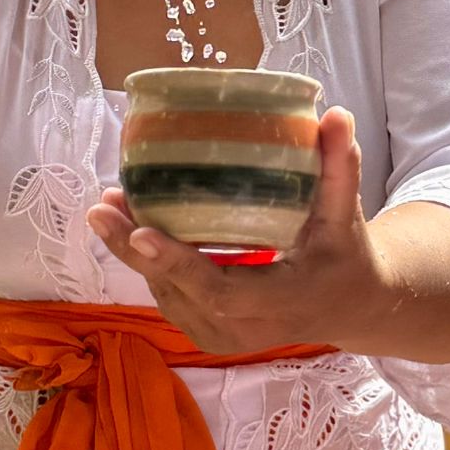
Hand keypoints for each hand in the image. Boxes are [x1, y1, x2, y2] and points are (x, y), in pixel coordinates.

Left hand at [86, 108, 385, 355]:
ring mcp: (225, 335)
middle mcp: (247, 327)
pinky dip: (147, 264)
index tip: (141, 232)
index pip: (220, 289)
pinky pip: (170, 297)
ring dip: (132, 254)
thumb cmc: (344, 253)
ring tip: (109, 208)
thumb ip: (340, 167)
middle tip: (102, 209)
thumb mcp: (344, 214)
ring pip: (167, 295)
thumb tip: (336, 114)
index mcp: (282, 301)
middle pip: (179, 292)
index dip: (177, 263)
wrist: (347, 305)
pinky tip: (127, 226)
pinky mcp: (209, 331)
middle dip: (134, 250)